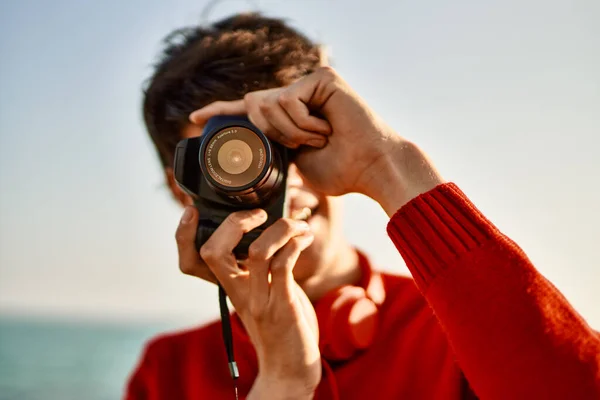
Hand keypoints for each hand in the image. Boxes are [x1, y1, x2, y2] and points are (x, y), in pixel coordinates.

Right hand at [176, 207, 320, 397]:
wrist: (290, 367)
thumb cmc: (279, 324)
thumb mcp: (261, 292)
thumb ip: (259, 266)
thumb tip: (267, 228)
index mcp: (227, 286)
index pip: (190, 261)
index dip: (184, 235)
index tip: (192, 211)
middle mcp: (236, 292)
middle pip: (212, 252)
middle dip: (233, 222)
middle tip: (259, 213)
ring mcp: (258, 300)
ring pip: (255, 252)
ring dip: (279, 228)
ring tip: (297, 223)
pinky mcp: (281, 306)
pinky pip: (283, 266)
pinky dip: (294, 245)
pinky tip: (304, 239)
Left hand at [190, 67, 399, 197]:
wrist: (370, 169)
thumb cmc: (341, 171)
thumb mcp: (296, 165)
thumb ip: (274, 153)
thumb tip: (254, 154)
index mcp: (290, 115)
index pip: (249, 110)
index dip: (221, 112)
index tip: (194, 119)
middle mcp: (298, 95)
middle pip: (253, 105)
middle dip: (270, 133)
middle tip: (303, 146)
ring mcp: (309, 83)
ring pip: (268, 104)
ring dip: (290, 133)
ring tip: (321, 138)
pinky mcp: (321, 77)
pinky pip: (287, 101)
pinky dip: (302, 124)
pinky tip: (326, 128)